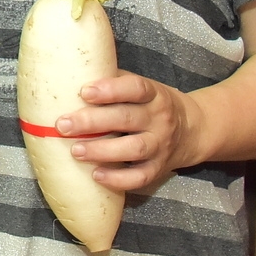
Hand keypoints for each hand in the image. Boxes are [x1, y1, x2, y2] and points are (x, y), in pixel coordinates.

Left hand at [53, 73, 198, 193]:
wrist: (193, 131)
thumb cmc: (151, 105)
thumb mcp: (143, 88)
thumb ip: (114, 82)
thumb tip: (71, 77)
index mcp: (154, 94)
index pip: (135, 88)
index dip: (110, 89)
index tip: (84, 91)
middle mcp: (159, 119)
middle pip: (127, 118)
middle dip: (93, 122)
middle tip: (63, 125)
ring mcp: (161, 145)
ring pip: (134, 149)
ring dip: (102, 151)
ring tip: (75, 151)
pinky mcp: (159, 168)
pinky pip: (140, 177)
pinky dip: (118, 179)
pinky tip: (96, 175)